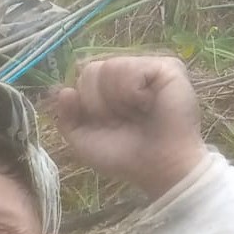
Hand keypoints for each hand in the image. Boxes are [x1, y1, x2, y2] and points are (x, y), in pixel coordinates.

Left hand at [46, 56, 206, 199]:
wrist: (157, 167)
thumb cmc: (124, 154)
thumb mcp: (82, 138)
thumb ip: (66, 115)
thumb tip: (64, 90)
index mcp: (107, 85)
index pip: (80, 75)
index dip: (84, 101)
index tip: (102, 123)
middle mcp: (127, 72)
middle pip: (91, 69)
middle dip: (97, 102)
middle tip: (120, 121)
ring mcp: (148, 67)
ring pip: (109, 66)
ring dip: (116, 100)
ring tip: (136, 114)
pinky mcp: (169, 67)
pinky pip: (132, 68)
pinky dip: (132, 92)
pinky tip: (147, 104)